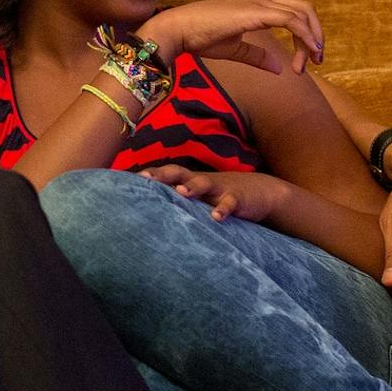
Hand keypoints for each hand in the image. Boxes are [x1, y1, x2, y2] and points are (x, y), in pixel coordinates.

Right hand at [136, 0, 328, 72]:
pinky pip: (292, 22)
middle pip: (304, 7)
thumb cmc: (200, 38)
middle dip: (317, 32)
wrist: (180, 30)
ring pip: (302, 13)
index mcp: (256, 1)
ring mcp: (260, 2)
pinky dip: (305, 37)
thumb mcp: (235, 48)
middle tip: (319, 58)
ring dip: (313, 39)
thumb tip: (278, 68)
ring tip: (314, 61)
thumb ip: (257, 56)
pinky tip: (310, 52)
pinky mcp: (257, 12)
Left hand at [142, 165, 290, 223]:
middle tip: (146, 179)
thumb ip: (181, 201)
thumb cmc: (222, 195)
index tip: (129, 180)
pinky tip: (217, 218)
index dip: (150, 176)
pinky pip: (229, 203)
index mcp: (191, 181)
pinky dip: (223, 209)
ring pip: (203, 183)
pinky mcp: (238, 198)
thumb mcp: (202, 197)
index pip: (166, 174)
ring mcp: (220, 188)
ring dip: (192, 187)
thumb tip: (153, 211)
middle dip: (162, 175)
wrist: (263, 191)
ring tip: (181, 193)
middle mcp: (202, 182)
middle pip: (179, 173)